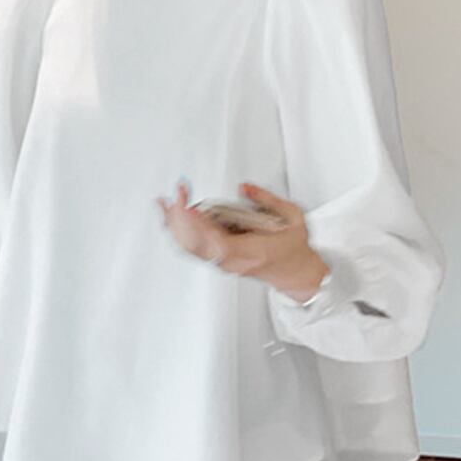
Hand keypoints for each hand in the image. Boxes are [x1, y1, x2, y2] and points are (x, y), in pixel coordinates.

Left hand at [156, 180, 328, 296]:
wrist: (294, 273)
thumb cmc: (293, 248)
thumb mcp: (293, 217)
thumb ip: (268, 200)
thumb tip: (244, 188)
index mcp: (254, 252)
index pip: (220, 243)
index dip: (201, 227)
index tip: (189, 208)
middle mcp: (234, 261)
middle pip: (197, 246)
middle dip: (182, 219)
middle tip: (178, 195)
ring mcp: (223, 263)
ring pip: (190, 248)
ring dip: (174, 225)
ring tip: (166, 203)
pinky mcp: (217, 260)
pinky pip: (192, 249)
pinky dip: (177, 232)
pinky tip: (170, 217)